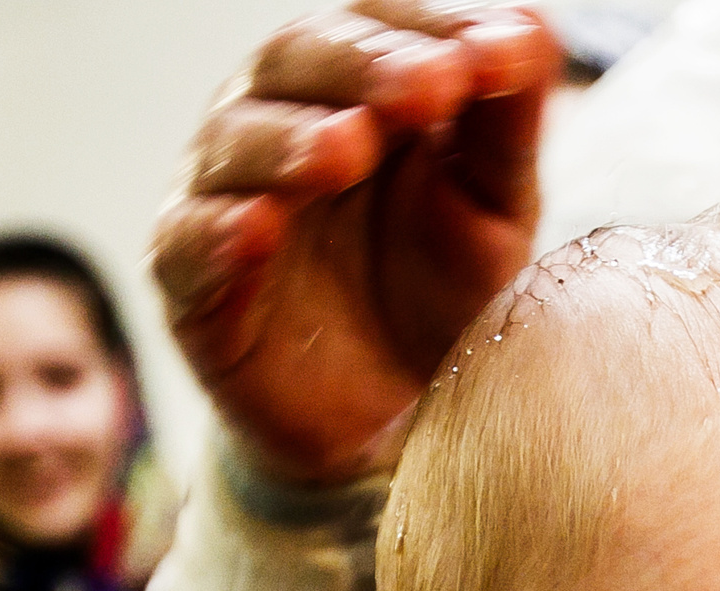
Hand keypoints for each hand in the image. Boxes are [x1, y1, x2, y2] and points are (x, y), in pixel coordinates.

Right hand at [153, 4, 562, 485]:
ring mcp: (225, 199)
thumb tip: (530, 23)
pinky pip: (188, 248)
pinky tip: (261, 228)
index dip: (427, 28)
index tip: (494, 51)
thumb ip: (506, 120)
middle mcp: (278, 124)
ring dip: (290, 139)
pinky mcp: (190, 286)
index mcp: (354, 90)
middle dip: (364, 68)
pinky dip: (221, 234)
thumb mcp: (494, 207)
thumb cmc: (439, 294)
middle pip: (296, 62)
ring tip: (349, 148)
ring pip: (234, 144)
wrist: (397, 422)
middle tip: (429, 85)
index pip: (376, 26)